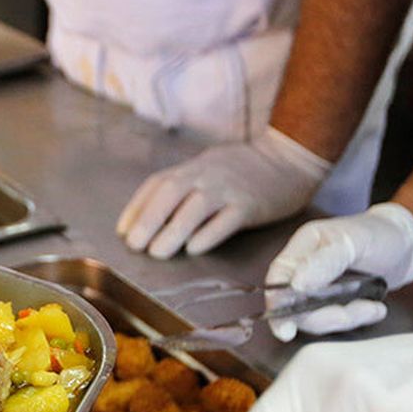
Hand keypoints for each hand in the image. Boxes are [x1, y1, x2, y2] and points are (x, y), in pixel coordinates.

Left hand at [116, 127, 330, 257]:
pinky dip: (208, 235)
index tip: (122, 231)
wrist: (289, 157)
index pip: (157, 185)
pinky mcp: (251, 205)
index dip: (137, 208)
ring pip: (195, 208)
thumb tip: (150, 219)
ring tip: (158, 253)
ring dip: (172, 231)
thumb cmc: (243, 170)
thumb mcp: (208, 169)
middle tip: (134, 245)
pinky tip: (194, 250)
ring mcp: (229, 189)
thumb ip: (182, 188)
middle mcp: (207, 175)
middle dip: (148, 220)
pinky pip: (226, 220)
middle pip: (170, 193)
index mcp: (193, 168)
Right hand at [265, 202, 412, 341]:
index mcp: (303, 248)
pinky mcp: (334, 303)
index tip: (286, 329)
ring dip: (346, 318)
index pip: (278, 278)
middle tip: (355, 313)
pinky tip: (375, 308)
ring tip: (374, 307)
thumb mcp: (355, 241)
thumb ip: (325, 261)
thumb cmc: (379, 234)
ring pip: (316, 317)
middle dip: (325, 315)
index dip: (277, 305)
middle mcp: (305, 270)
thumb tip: (296, 284)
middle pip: (295, 305)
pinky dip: (356, 319)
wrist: (406, 246)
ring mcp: (319, 288)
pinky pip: (335, 321)